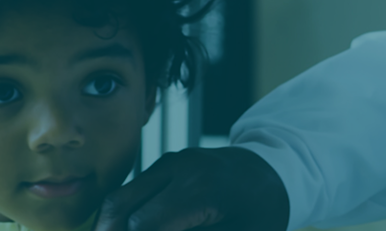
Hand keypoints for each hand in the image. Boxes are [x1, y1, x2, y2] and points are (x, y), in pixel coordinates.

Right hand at [96, 147, 289, 230]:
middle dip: (108, 231)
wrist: (277, 171)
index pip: (142, 223)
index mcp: (201, 189)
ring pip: (121, 196)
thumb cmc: (263, 212)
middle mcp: (180, 168)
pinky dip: (123, 214)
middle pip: (120, 205)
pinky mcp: (166, 163)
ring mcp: (171, 161)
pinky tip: (126, 230)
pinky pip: (134, 190)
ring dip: (110, 225)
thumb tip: (145, 230)